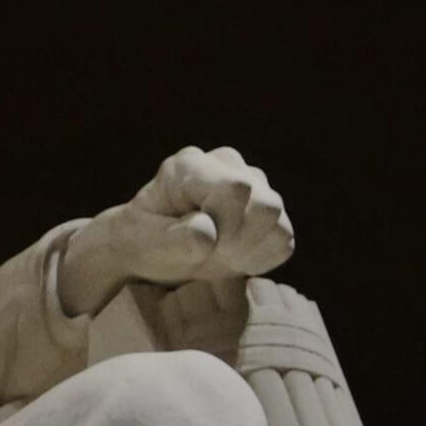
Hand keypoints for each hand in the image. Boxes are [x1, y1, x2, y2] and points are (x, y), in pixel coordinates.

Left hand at [58, 146, 294, 315]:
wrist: (151, 249)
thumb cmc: (142, 242)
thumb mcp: (142, 244)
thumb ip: (173, 240)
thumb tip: (208, 233)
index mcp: (191, 166)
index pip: (235, 188)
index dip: (225, 225)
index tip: (199, 244)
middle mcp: (229, 166)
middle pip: (265, 205)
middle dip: (237, 241)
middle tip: (207, 254)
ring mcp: (255, 186)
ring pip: (279, 225)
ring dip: (248, 251)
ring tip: (216, 255)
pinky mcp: (270, 213)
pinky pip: (283, 243)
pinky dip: (258, 259)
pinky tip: (231, 258)